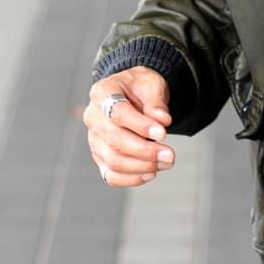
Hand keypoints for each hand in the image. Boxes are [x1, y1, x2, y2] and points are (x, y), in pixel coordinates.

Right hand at [84, 66, 173, 186]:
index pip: (118, 113)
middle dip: (145, 151)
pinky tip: (150, 174)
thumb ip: (156, 102)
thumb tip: (162, 120)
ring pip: (112, 160)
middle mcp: (93, 116)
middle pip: (115, 140)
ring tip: (166, 163)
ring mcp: (94, 138)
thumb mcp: (151, 84)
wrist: (133, 93)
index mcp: (103, 92)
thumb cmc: (141, 87)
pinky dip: (130, 179)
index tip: (163, 133)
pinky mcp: (100, 156)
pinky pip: (110, 174)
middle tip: (170, 155)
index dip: (141, 125)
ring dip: (142, 166)